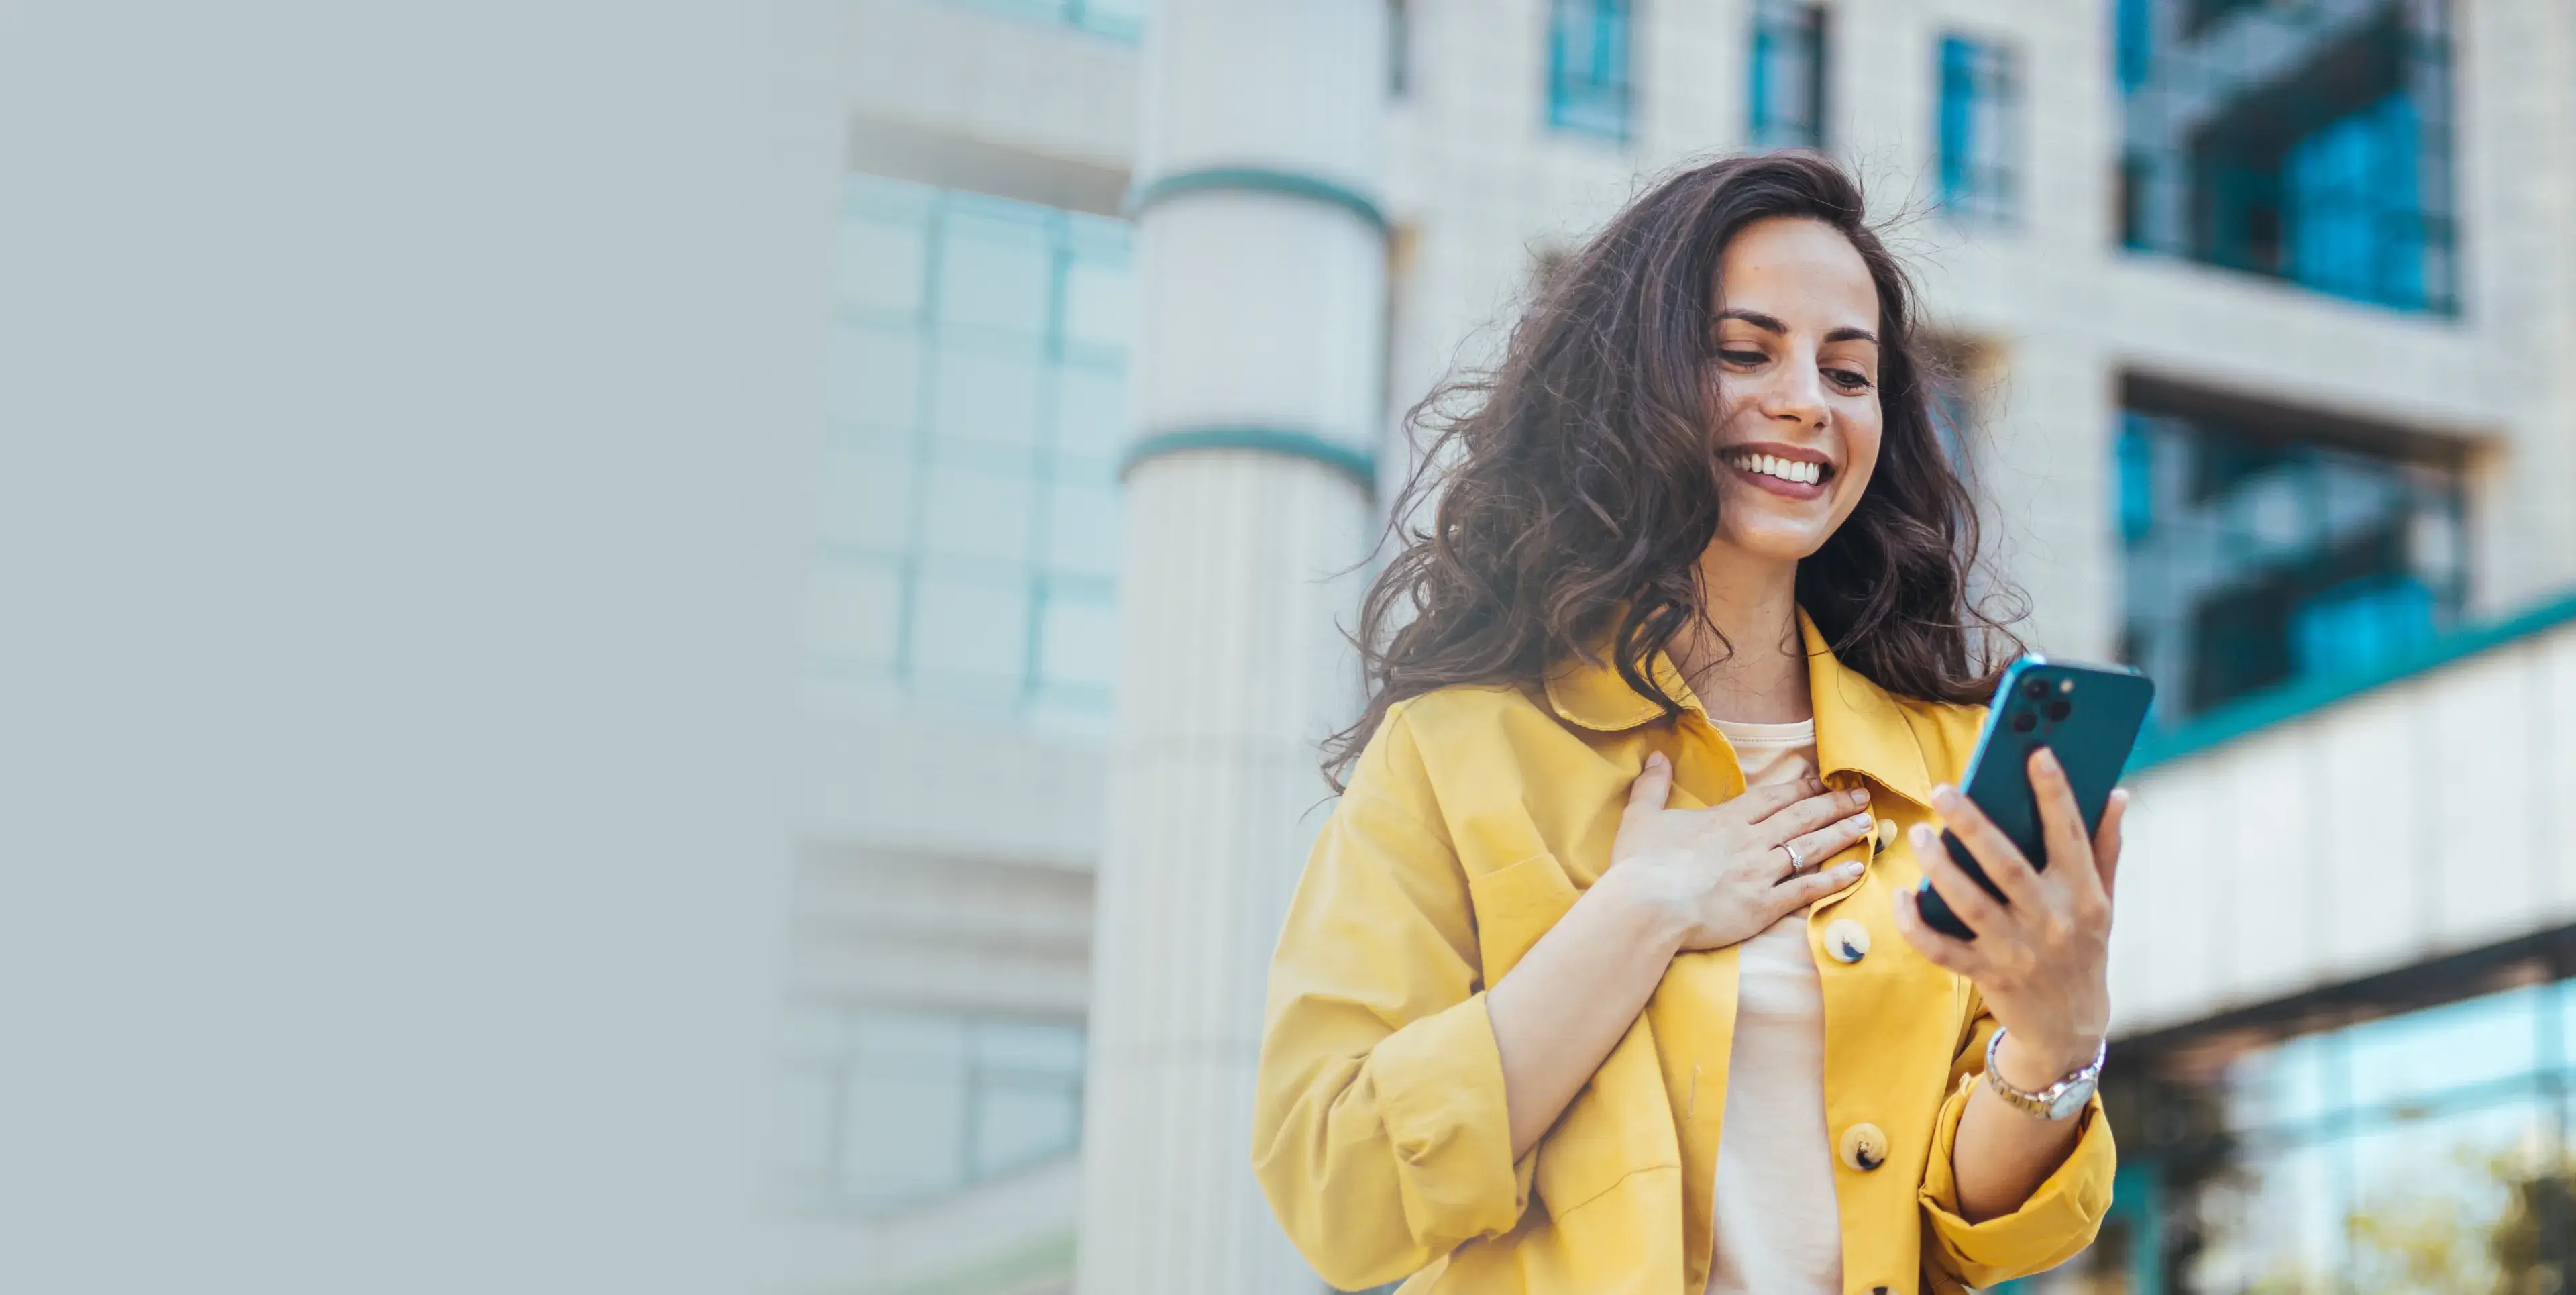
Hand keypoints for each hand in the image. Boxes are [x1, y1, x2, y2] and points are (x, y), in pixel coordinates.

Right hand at [1600, 751, 1872, 954]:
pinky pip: (1806, 889)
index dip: (1801, 788)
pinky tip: (1856, 872)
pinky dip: (1833, 880)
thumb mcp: (1641, 817)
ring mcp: (1760, 874)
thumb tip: (1656, 755)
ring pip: (1810, 848)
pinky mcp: (1763, 906)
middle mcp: (1750, 841)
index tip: (1823, 782)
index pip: (1773, 798)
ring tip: (1867, 825)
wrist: (1646, 907)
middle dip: (1833, 805)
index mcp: (1725, 819)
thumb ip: (1652, 785)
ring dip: (1841, 834)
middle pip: (1801, 817)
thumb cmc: (1640, 865)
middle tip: (1862, 797)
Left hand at [1892, 747, 2129, 1084]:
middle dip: (1974, 825)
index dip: (2055, 794)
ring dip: (1939, 867)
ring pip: (1969, 903)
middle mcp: (2052, 922)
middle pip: (2007, 866)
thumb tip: (2116, 793)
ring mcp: (2017, 951)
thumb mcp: (2104, 903)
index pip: (2069, 836)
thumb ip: (2105, 848)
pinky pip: (1940, 949)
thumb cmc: (2083, 949)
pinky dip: (1915, 924)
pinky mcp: (1986, 975)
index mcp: (2084, 897)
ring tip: (1919, 834)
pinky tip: (1899, 895)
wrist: (2069, 1027)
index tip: (2037, 753)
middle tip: (1942, 790)